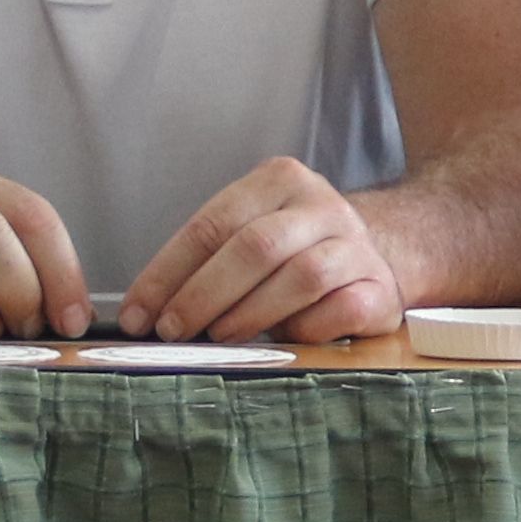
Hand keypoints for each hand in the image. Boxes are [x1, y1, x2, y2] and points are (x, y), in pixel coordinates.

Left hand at [125, 155, 401, 344]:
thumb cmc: (294, 253)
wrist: (382, 254)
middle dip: (203, 294)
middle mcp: (323, 205)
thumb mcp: (252, 234)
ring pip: (301, 277)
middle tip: (171, 331)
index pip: (213, 223)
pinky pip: (340, 310)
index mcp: (281, 180)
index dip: (168, 272)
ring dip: (249, 314)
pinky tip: (284, 341)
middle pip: (255, 246)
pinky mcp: (381, 288)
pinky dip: (305, 330)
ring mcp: (357, 246)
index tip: (137, 314)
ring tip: (218, 337)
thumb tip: (146, 312)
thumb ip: (209, 259)